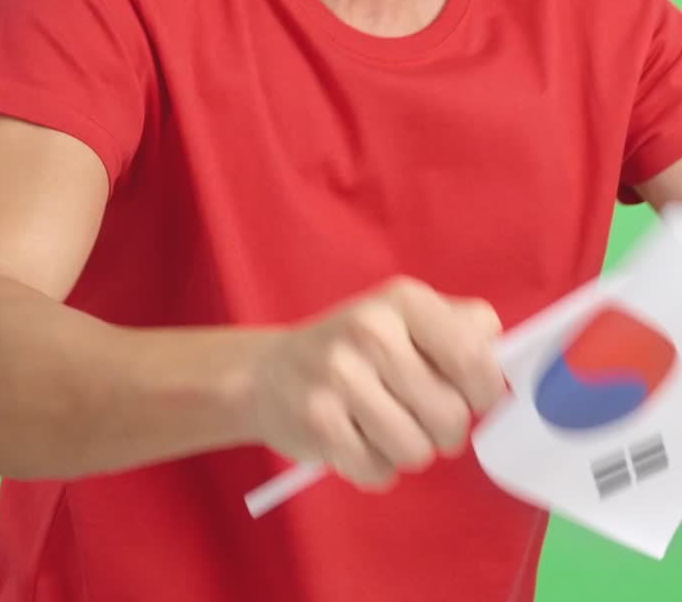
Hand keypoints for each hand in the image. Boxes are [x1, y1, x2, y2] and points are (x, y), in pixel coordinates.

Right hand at [248, 276, 507, 490]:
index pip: (475, 357)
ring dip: (409, 450)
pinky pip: (379, 473)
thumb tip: (505, 359)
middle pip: (451, 416)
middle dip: (443, 428)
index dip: (483, 390)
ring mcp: (340, 377)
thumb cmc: (357, 348)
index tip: (468, 394)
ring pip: (418, 451)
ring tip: (384, 425)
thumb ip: (461, 329)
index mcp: (404, 300)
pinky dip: (375, 467)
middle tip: (417, 412)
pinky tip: (356, 439)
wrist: (269, 372)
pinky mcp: (319, 424)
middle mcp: (371, 331)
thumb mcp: (405, 318)